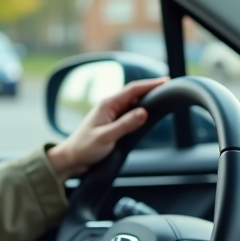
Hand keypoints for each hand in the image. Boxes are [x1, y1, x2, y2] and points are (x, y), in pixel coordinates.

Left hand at [46, 77, 167, 180]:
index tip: (165, 81)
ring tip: (162, 99)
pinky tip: (148, 114)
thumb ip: (125, 125)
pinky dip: (140, 112)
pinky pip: (129, 114)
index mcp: (107, 105)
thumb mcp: (106, 137)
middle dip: (151, 90)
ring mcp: (111, 115)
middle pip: (134, 94)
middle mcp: (110, 107)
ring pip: (132, 104)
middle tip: (168, 88)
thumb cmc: (84, 148)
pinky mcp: (113, 124)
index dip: (150, 85)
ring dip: (146, 101)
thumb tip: (144, 112)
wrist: (72, 159)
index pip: (132, 90)